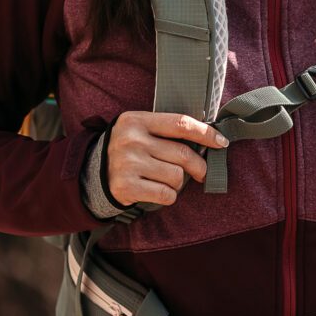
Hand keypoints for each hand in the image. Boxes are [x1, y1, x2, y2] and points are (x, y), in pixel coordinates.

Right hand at [106, 111, 227, 207]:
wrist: (94, 174)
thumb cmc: (128, 150)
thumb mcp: (140, 131)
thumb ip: (167, 132)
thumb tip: (209, 142)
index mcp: (137, 120)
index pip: (180, 124)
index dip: (206, 133)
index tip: (222, 142)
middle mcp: (131, 140)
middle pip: (183, 154)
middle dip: (198, 166)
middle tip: (199, 172)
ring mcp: (128, 164)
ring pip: (177, 177)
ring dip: (178, 183)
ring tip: (165, 180)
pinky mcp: (126, 186)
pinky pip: (166, 194)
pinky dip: (168, 196)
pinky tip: (156, 191)